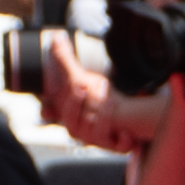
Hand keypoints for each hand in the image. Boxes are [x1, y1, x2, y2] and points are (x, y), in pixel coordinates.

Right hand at [39, 27, 126, 146]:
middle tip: (100, 86)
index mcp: (69, 118)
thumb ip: (67, 60)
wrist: (120, 113)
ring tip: (111, 101)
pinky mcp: (116, 148)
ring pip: (98, 132)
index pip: (66, 113)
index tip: (80, 84)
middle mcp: (81, 133)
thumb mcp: (81, 78)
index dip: (73, 100)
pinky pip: (119, 147)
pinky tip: (127, 133)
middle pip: (82, 121)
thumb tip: (57, 36)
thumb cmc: (96, 97)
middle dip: (92, 102)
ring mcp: (98, 142)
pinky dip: (123, 141)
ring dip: (105, 115)